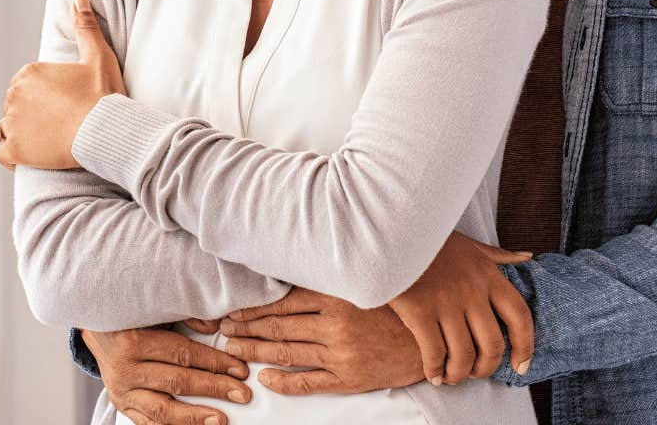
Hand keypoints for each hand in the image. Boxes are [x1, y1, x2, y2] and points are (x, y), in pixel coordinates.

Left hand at [0, 0, 126, 170]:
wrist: (105, 130)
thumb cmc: (102, 94)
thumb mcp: (97, 55)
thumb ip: (84, 26)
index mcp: (29, 73)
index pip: (26, 84)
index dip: (43, 94)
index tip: (62, 102)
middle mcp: (14, 95)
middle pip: (16, 105)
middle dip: (32, 112)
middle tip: (58, 121)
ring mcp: (12, 124)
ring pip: (8, 128)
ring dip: (21, 132)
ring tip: (46, 138)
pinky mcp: (15, 150)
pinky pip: (3, 154)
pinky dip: (12, 155)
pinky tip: (27, 155)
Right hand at [83, 324, 251, 424]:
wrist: (98, 331)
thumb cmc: (133, 318)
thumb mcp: (156, 311)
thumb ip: (186, 317)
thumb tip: (218, 326)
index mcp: (134, 340)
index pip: (182, 354)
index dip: (214, 362)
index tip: (239, 369)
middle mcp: (125, 369)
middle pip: (176, 382)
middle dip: (213, 388)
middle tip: (241, 393)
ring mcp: (122, 392)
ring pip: (162, 410)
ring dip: (194, 417)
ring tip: (220, 420)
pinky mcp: (121, 405)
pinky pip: (148, 423)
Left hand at [214, 287, 424, 396]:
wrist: (433, 339)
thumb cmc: (397, 307)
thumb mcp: (363, 285)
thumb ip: (330, 281)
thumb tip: (291, 275)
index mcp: (337, 297)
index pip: (282, 302)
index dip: (253, 308)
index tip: (232, 311)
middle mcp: (335, 325)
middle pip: (278, 327)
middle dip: (246, 329)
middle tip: (222, 330)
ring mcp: (340, 354)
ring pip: (286, 352)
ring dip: (255, 351)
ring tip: (233, 349)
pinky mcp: (349, 378)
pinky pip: (308, 382)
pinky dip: (283, 381)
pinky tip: (265, 378)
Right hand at [387, 232, 533, 384]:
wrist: (391, 231)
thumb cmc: (430, 239)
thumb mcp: (469, 243)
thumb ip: (498, 256)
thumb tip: (528, 257)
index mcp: (488, 275)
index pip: (520, 317)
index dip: (525, 346)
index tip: (521, 365)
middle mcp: (472, 291)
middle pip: (493, 345)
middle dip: (486, 368)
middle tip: (476, 373)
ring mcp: (446, 302)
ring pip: (463, 356)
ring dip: (460, 374)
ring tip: (452, 376)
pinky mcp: (419, 311)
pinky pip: (434, 354)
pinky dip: (435, 370)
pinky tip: (433, 374)